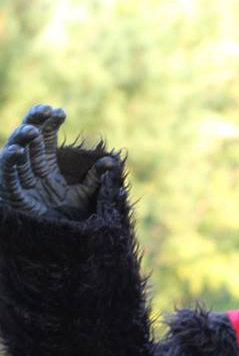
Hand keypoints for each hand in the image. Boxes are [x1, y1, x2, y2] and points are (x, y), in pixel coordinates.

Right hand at [0, 105, 118, 219]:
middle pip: (29, 140)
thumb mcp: (85, 197)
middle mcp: (32, 170)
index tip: (60, 112)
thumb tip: (111, 162)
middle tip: (45, 109)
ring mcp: (21, 181)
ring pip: (16, 153)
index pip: (46, 139)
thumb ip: (95, 178)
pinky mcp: (12, 195)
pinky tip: (17, 151)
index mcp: (47, 167)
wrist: (60, 246)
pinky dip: (10, 162)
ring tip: (32, 130)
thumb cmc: (69, 220)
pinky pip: (7, 176)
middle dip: (35, 122)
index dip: (50, 123)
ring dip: (21, 139)